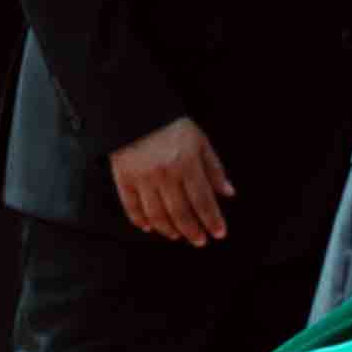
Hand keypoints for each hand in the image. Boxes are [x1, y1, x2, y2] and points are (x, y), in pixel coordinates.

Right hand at [110, 114, 233, 245]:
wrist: (134, 111)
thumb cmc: (170, 126)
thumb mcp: (200, 142)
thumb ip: (214, 169)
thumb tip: (227, 192)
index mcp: (187, 165)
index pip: (203, 201)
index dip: (212, 220)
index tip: (218, 233)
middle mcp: (165, 175)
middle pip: (181, 212)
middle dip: (192, 231)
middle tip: (199, 241)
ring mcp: (143, 178)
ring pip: (157, 214)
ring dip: (169, 229)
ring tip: (177, 235)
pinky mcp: (124, 178)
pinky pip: (131, 205)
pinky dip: (139, 219)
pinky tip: (148, 227)